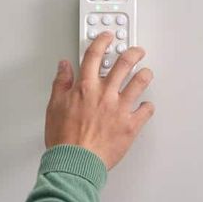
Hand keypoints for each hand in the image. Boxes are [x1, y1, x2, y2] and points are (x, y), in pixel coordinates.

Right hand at [44, 31, 154, 169]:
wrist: (75, 163)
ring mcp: (120, 109)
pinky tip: (147, 106)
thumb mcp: (54, 107)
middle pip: (124, 64)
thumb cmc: (64, 140)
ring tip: (146, 72)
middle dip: (133, 53)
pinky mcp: (130, 126)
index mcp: (85, 88)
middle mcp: (105, 94)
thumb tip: (64, 67)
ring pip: (140, 83)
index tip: (108, 37)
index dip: (102, 42)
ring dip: (145, 74)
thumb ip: (61, 83)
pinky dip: (148, 107)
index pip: (94, 56)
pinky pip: (146, 111)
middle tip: (137, 51)